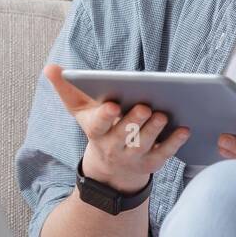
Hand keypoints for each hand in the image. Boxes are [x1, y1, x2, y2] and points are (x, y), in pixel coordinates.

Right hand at [44, 64, 190, 195]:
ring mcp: (133, 157)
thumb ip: (67, 89)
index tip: (111, 105)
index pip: (98, 125)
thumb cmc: (98, 129)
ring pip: (144, 144)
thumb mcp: (81, 111)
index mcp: (96, 132)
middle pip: (124, 135)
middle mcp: (113, 147)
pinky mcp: (151, 164)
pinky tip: (184, 129)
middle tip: (144, 107)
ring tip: (162, 114)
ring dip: (154, 130)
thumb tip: (50, 67)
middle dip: (134, 121)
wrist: (111, 169)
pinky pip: (164, 154)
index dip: (104, 116)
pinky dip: (175, 142)